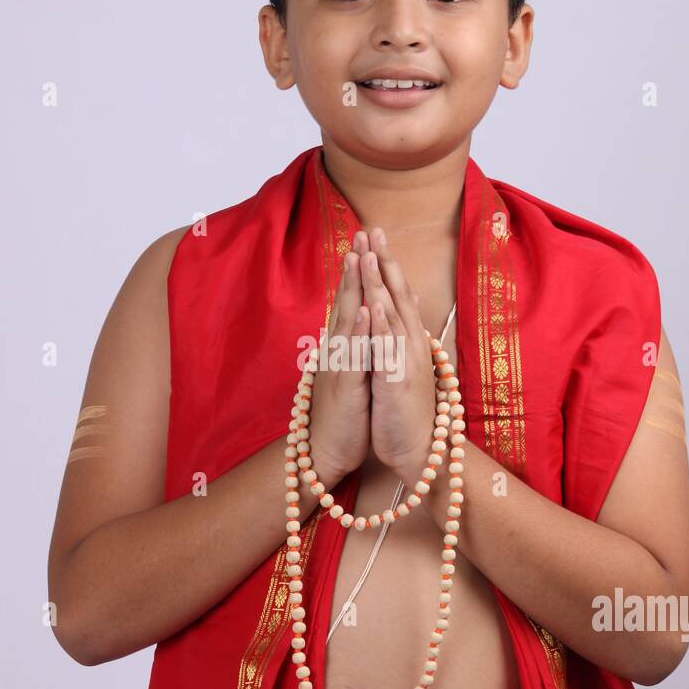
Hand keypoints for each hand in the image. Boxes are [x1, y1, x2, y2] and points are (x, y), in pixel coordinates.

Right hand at [306, 230, 372, 491]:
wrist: (324, 454)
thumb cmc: (342, 417)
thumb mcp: (352, 376)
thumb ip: (357, 347)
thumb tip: (362, 321)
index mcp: (342, 349)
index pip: (350, 303)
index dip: (357, 272)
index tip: (365, 241)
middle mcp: (337, 352)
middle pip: (346, 303)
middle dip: (355, 268)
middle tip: (361, 233)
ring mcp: (340, 368)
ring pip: (347, 322)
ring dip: (354, 289)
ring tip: (359, 258)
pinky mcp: (347, 389)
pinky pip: (354, 357)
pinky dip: (359, 333)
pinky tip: (365, 311)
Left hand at [360, 228, 437, 489]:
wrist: (420, 452)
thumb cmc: (408, 413)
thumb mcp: (402, 368)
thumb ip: (400, 339)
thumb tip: (398, 312)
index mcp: (408, 341)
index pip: (397, 295)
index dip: (386, 265)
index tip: (374, 236)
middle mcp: (410, 345)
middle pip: (397, 295)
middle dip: (384, 261)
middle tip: (373, 228)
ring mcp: (405, 361)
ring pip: (392, 314)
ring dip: (381, 283)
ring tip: (370, 253)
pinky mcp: (397, 381)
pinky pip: (388, 349)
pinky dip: (381, 325)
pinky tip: (374, 304)